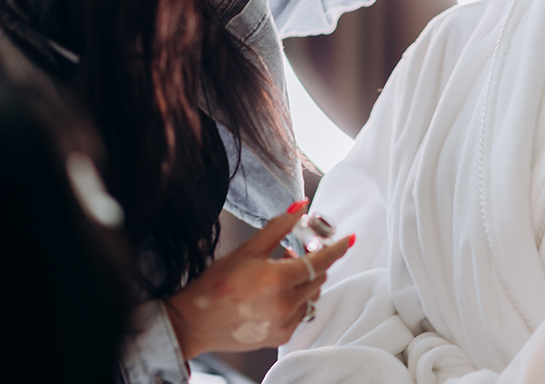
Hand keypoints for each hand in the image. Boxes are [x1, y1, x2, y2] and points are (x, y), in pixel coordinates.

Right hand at [164, 202, 353, 356]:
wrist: (195, 322)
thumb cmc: (216, 284)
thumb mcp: (247, 250)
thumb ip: (278, 228)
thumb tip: (300, 207)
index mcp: (277, 280)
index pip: (319, 261)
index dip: (337, 248)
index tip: (349, 239)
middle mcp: (285, 305)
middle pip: (318, 277)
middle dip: (313, 262)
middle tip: (295, 252)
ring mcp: (284, 323)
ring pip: (312, 296)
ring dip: (305, 282)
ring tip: (279, 273)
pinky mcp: (281, 336)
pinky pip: (301, 313)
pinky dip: (295, 300)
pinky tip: (274, 294)